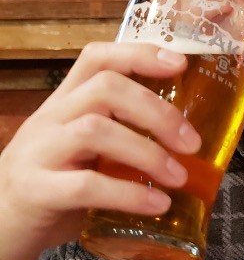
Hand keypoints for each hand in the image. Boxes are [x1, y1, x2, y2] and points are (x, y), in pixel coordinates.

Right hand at [0, 42, 200, 259]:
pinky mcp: (36, 192)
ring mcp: (39, 154)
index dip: (140, 54)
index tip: (181, 65)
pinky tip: (157, 205)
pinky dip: (129, 193)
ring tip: (179, 177)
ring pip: (95, 131)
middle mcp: (50, 120)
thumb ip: (122, 143)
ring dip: (147, 153)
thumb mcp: (84, 156)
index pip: (97, 58)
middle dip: (157, 111)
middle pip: (105, 89)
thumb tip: (189, 148)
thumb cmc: (51, 191)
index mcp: (65, 105)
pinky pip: (86, 185)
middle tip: (192, 142)